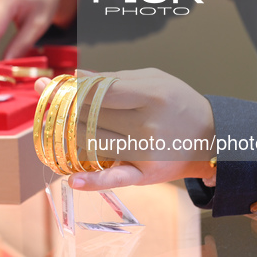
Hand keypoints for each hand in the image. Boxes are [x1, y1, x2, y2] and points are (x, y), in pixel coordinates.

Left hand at [34, 68, 215, 190]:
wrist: (212, 136)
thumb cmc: (178, 102)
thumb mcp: (154, 79)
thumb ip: (115, 78)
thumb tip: (75, 76)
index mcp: (151, 95)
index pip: (101, 92)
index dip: (74, 88)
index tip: (56, 85)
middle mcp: (147, 125)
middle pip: (93, 117)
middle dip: (64, 107)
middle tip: (44, 97)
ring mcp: (145, 152)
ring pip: (94, 143)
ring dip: (67, 134)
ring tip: (51, 124)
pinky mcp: (145, 175)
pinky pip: (115, 178)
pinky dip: (93, 181)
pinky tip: (72, 180)